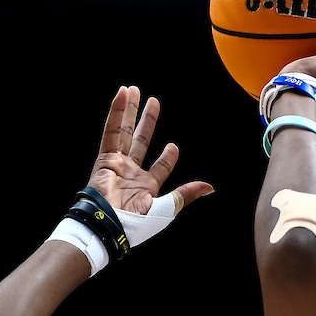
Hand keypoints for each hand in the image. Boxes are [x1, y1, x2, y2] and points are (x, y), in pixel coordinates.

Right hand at [86, 85, 213, 213]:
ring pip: (125, 132)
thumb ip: (185, 195)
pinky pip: (111, 131)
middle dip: (147, 122)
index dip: (168, 157)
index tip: (173, 147)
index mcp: (147, 187)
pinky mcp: (105, 158)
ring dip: (130, 110)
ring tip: (134, 90)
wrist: (110, 225)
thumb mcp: (167, 209)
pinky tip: (122, 95)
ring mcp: (118, 164)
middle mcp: (132, 173)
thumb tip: (209, 187)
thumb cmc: (136, 224)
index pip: (160, 167)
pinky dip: (116, 112)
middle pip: (141, 141)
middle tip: (153, 102)